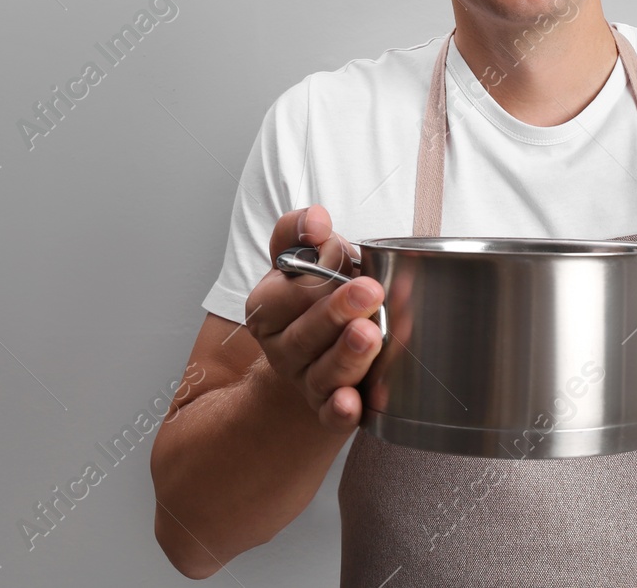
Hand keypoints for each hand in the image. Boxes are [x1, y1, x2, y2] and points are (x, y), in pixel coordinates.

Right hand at [244, 204, 385, 431]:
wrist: (323, 347)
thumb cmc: (318, 295)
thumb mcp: (304, 257)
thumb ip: (301, 232)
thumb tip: (316, 220)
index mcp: (267, 310)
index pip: (285, 294)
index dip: (315, 275)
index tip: (343, 253)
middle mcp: (283, 349)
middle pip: (303, 336)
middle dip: (335, 313)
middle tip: (369, 290)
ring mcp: (306, 381)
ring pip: (322, 374)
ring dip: (347, 356)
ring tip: (369, 334)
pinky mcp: (330, 408)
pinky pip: (331, 416)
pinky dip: (340, 411)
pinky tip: (352, 404)